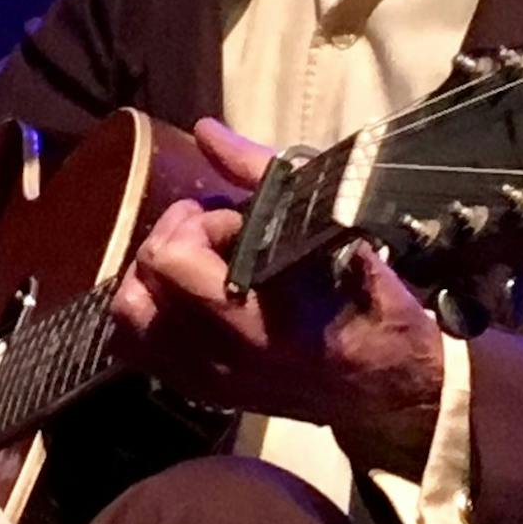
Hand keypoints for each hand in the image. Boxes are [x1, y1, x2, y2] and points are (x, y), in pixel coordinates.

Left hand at [109, 118, 445, 473]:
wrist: (393, 389)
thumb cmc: (373, 305)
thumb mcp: (336, 230)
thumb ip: (265, 176)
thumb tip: (206, 131)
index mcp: (253, 320)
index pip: (171, 259)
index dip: (199, 222)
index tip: (240, 218)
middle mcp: (219, 357)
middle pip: (139, 286)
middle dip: (170, 241)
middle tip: (214, 231)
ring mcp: (207, 380)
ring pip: (129, 321)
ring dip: (152, 279)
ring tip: (195, 261)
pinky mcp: (204, 393)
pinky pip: (142, 350)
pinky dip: (154, 313)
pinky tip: (192, 295)